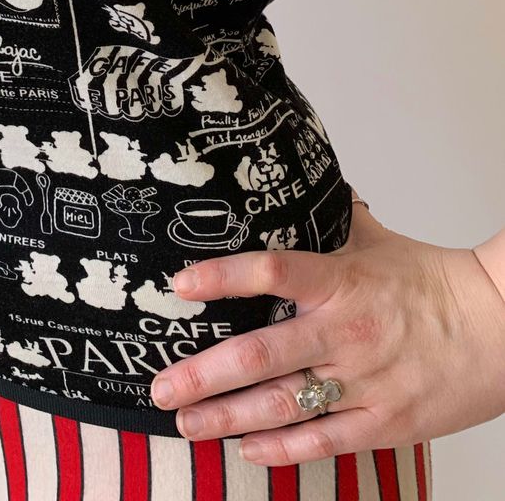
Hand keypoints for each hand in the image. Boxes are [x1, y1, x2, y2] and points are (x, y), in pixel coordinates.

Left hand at [149, 196, 504, 464]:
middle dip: (202, 374)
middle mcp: (345, 332)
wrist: (500, 325)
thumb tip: (302, 185)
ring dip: (227, 417)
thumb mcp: (373, 241)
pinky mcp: (384, 422)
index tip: (180, 285)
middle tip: (162, 385)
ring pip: (282, 405)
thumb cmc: (432, 281)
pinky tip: (245, 448)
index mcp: (340, 281)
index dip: (222, 277)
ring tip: (186, 422)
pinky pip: (323, 439)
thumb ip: (329, 219)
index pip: (272, 271)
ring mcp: (363, 382)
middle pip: (260, 354)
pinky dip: (281, 448)